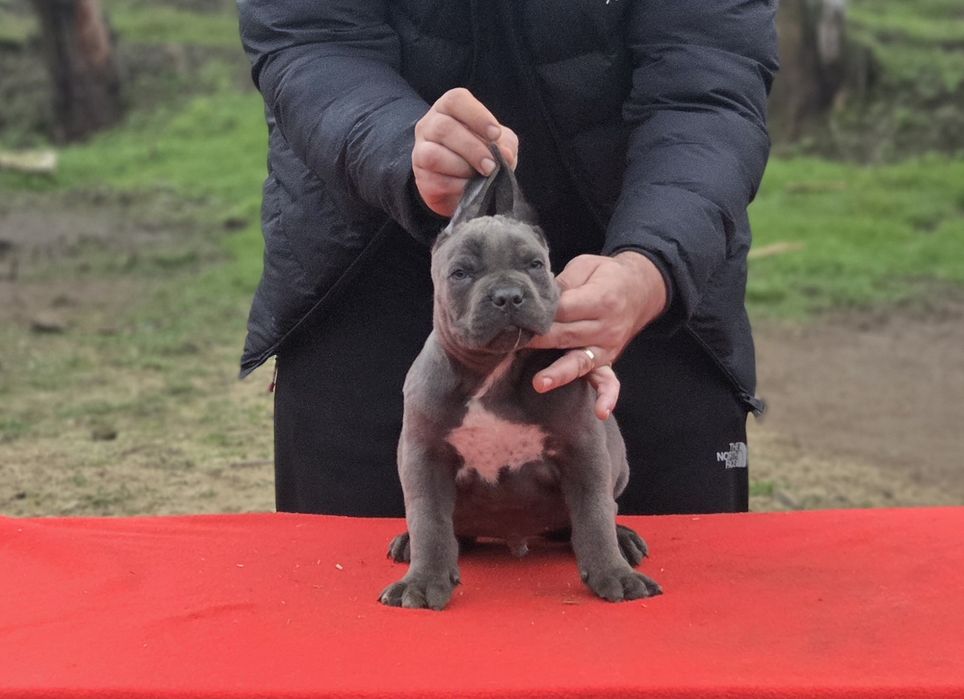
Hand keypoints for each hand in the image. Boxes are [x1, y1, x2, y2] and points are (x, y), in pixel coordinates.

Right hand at [412, 88, 518, 216]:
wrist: (467, 187)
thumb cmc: (482, 155)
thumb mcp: (500, 145)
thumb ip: (505, 144)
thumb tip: (505, 155)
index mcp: (448, 108)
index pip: (455, 100)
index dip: (477, 115)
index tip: (495, 134)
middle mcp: (429, 125)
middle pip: (444, 128)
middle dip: (473, 149)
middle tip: (491, 165)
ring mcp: (420, 151)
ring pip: (433, 155)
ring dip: (462, 168)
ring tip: (480, 177)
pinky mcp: (421, 177)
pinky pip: (434, 181)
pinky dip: (456, 186)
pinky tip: (469, 188)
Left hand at [527, 251, 667, 418]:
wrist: (641, 288)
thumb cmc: (607, 275)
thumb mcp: (586, 267)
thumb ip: (564, 282)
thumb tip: (537, 295)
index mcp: (601, 298)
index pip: (563, 309)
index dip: (538, 315)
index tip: (513, 318)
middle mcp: (607, 325)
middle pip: (566, 335)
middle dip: (537, 341)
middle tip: (509, 345)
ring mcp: (608, 345)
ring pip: (580, 360)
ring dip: (559, 373)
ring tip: (539, 383)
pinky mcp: (608, 359)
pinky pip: (610, 380)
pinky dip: (607, 396)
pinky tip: (601, 412)